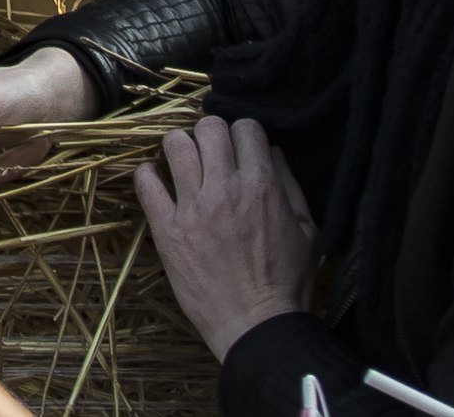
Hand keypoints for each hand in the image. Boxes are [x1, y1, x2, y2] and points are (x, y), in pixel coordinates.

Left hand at [129, 113, 316, 355]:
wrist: (257, 325)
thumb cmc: (288, 282)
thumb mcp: (309, 231)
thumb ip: (290, 185)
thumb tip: (272, 151)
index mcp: (262, 187)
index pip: (245, 127)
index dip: (245, 134)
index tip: (242, 149)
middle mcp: (225, 190)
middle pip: (208, 127)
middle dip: (212, 134)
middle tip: (213, 154)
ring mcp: (192, 208)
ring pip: (174, 144)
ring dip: (181, 148)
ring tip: (186, 165)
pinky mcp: (167, 230)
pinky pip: (145, 182)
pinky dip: (149, 175)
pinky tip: (159, 182)